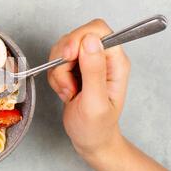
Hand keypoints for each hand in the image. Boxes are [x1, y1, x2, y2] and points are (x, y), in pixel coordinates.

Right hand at [47, 19, 130, 156]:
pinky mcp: (75, 68)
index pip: (97, 30)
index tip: (68, 57)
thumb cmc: (96, 127)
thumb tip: (91, 40)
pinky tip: (65, 92)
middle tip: (68, 84)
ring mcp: (88, 62)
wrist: (90, 140)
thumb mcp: (95, 102)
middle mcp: (103, 57)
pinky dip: (55, 76)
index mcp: (115, 62)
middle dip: (64, 59)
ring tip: (68, 92)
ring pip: (63, 49)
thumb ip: (93, 71)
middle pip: (76, 36)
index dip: (79, 39)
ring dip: (58, 71)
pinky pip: (57, 60)